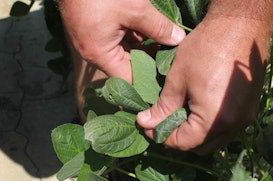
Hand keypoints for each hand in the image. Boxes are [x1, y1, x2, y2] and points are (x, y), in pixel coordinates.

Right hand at [58, 0, 185, 81]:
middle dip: (151, 61)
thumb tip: (178, 39)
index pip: (128, 79)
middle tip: (173, 61)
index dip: (148, 80)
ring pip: (126, 50)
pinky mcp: (98, 27)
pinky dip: (136, 35)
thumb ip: (158, 27)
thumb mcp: (135, 8)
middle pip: (128, 65)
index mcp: (99, 54)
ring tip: (168, 45)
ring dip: (145, 46)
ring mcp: (96, 39)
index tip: (167, 78)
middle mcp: (95, 51)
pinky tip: (154, 31)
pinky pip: (121, 38)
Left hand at [137, 16, 272, 153]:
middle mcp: (234, 126)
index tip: (147, 125)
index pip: (183, 142)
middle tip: (162, 120)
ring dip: (195, 133)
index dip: (161, 136)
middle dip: (179, 138)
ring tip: (179, 113)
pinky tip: (198, 107)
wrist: (242, 26)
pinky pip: (226, 129)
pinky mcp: (250, 109)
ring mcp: (245, 118)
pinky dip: (209, 126)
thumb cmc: (207, 48)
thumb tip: (145, 123)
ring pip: (214, 140)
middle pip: (200, 146)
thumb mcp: (178, 78)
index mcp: (214, 120)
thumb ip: (162, 107)